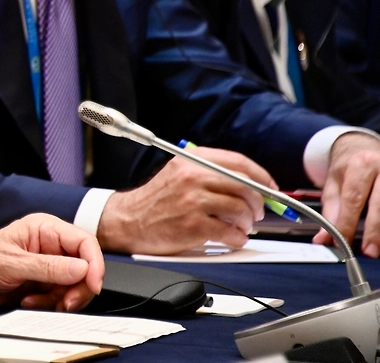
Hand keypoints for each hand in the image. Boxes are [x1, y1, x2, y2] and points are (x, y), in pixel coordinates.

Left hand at [0, 213, 102, 311]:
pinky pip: (61, 297)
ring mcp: (48, 267)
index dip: (94, 264)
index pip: (84, 242)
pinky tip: (30, 301)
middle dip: (78, 288)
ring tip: (35, 300)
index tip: (92, 285)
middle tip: (65, 303)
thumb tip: (82, 269)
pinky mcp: (43, 284)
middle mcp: (51, 246)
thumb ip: (48, 268)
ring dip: (60, 299)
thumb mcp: (13, 264)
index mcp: (45, 229)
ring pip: (75, 286)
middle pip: (85, 267)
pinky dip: (50, 304)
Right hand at [98, 148, 272, 254]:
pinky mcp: (193, 225)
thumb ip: (210, 173)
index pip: (239, 162)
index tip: (271, 187)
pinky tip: (231, 238)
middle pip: (245, 186)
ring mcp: (193, 201)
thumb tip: (252, 184)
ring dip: (247, 223)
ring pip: (241, 210)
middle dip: (259, 203)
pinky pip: (231, 232)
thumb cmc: (156, 201)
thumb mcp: (179, 173)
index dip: (261, 176)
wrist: (128, 221)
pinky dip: (237, 238)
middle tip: (257, 213)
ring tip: (240, 227)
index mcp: (191, 160)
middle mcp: (192, 176)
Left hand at [315, 132, 379, 256]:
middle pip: (379, 204)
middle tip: (369, 251)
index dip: (347, 223)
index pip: (353, 199)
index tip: (342, 242)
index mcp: (360, 165)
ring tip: (378, 247)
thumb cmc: (349, 167)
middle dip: (374, 231)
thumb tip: (323, 239)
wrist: (364, 147)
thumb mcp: (333, 184)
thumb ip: (330, 211)